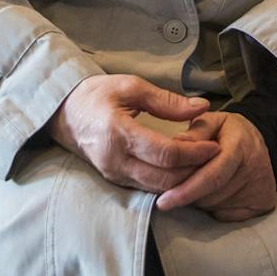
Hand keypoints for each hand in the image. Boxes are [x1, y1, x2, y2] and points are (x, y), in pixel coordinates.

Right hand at [51, 75, 216, 191]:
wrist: (63, 113)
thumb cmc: (96, 95)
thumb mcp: (130, 86)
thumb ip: (167, 101)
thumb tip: (202, 107)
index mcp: (118, 133)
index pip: (165, 154)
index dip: (194, 152)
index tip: (213, 145)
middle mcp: (115, 160)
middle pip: (164, 178)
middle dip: (194, 171)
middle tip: (214, 157)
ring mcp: (113, 174)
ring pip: (157, 189)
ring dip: (183, 181)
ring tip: (202, 165)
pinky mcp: (114, 181)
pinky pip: (146, 188)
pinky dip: (168, 183)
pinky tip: (182, 171)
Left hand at [154, 112, 274, 219]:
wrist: (259, 142)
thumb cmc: (229, 132)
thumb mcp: (212, 121)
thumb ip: (194, 132)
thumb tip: (176, 145)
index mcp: (239, 146)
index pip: (211, 176)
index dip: (185, 190)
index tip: (162, 201)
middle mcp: (254, 169)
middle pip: (211, 195)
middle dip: (188, 194)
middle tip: (175, 189)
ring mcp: (260, 189)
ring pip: (216, 206)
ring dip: (199, 200)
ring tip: (198, 184)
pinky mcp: (263, 204)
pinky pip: (227, 215)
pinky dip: (213, 208)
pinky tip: (213, 193)